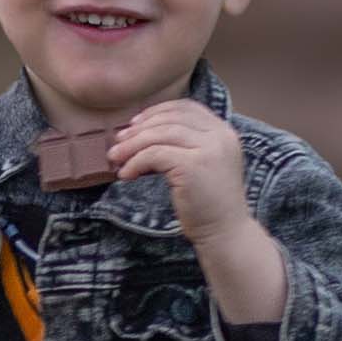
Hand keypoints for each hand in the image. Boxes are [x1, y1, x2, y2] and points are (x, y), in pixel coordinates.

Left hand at [108, 95, 286, 323]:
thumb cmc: (208, 203)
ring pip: (161, 134)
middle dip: (140, 128)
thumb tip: (140, 133)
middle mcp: (220, 136)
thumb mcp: (202, 165)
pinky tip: (126, 174)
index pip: (187, 107)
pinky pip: (155, 155)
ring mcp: (209, 150)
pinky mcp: (193, 166)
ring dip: (133, 145)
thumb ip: (185, 145)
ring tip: (115, 157)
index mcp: (223, 132)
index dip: (157, 111)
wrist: (225, 233)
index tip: (135, 124)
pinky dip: (136, 162)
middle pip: (171, 119)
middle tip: (118, 141)